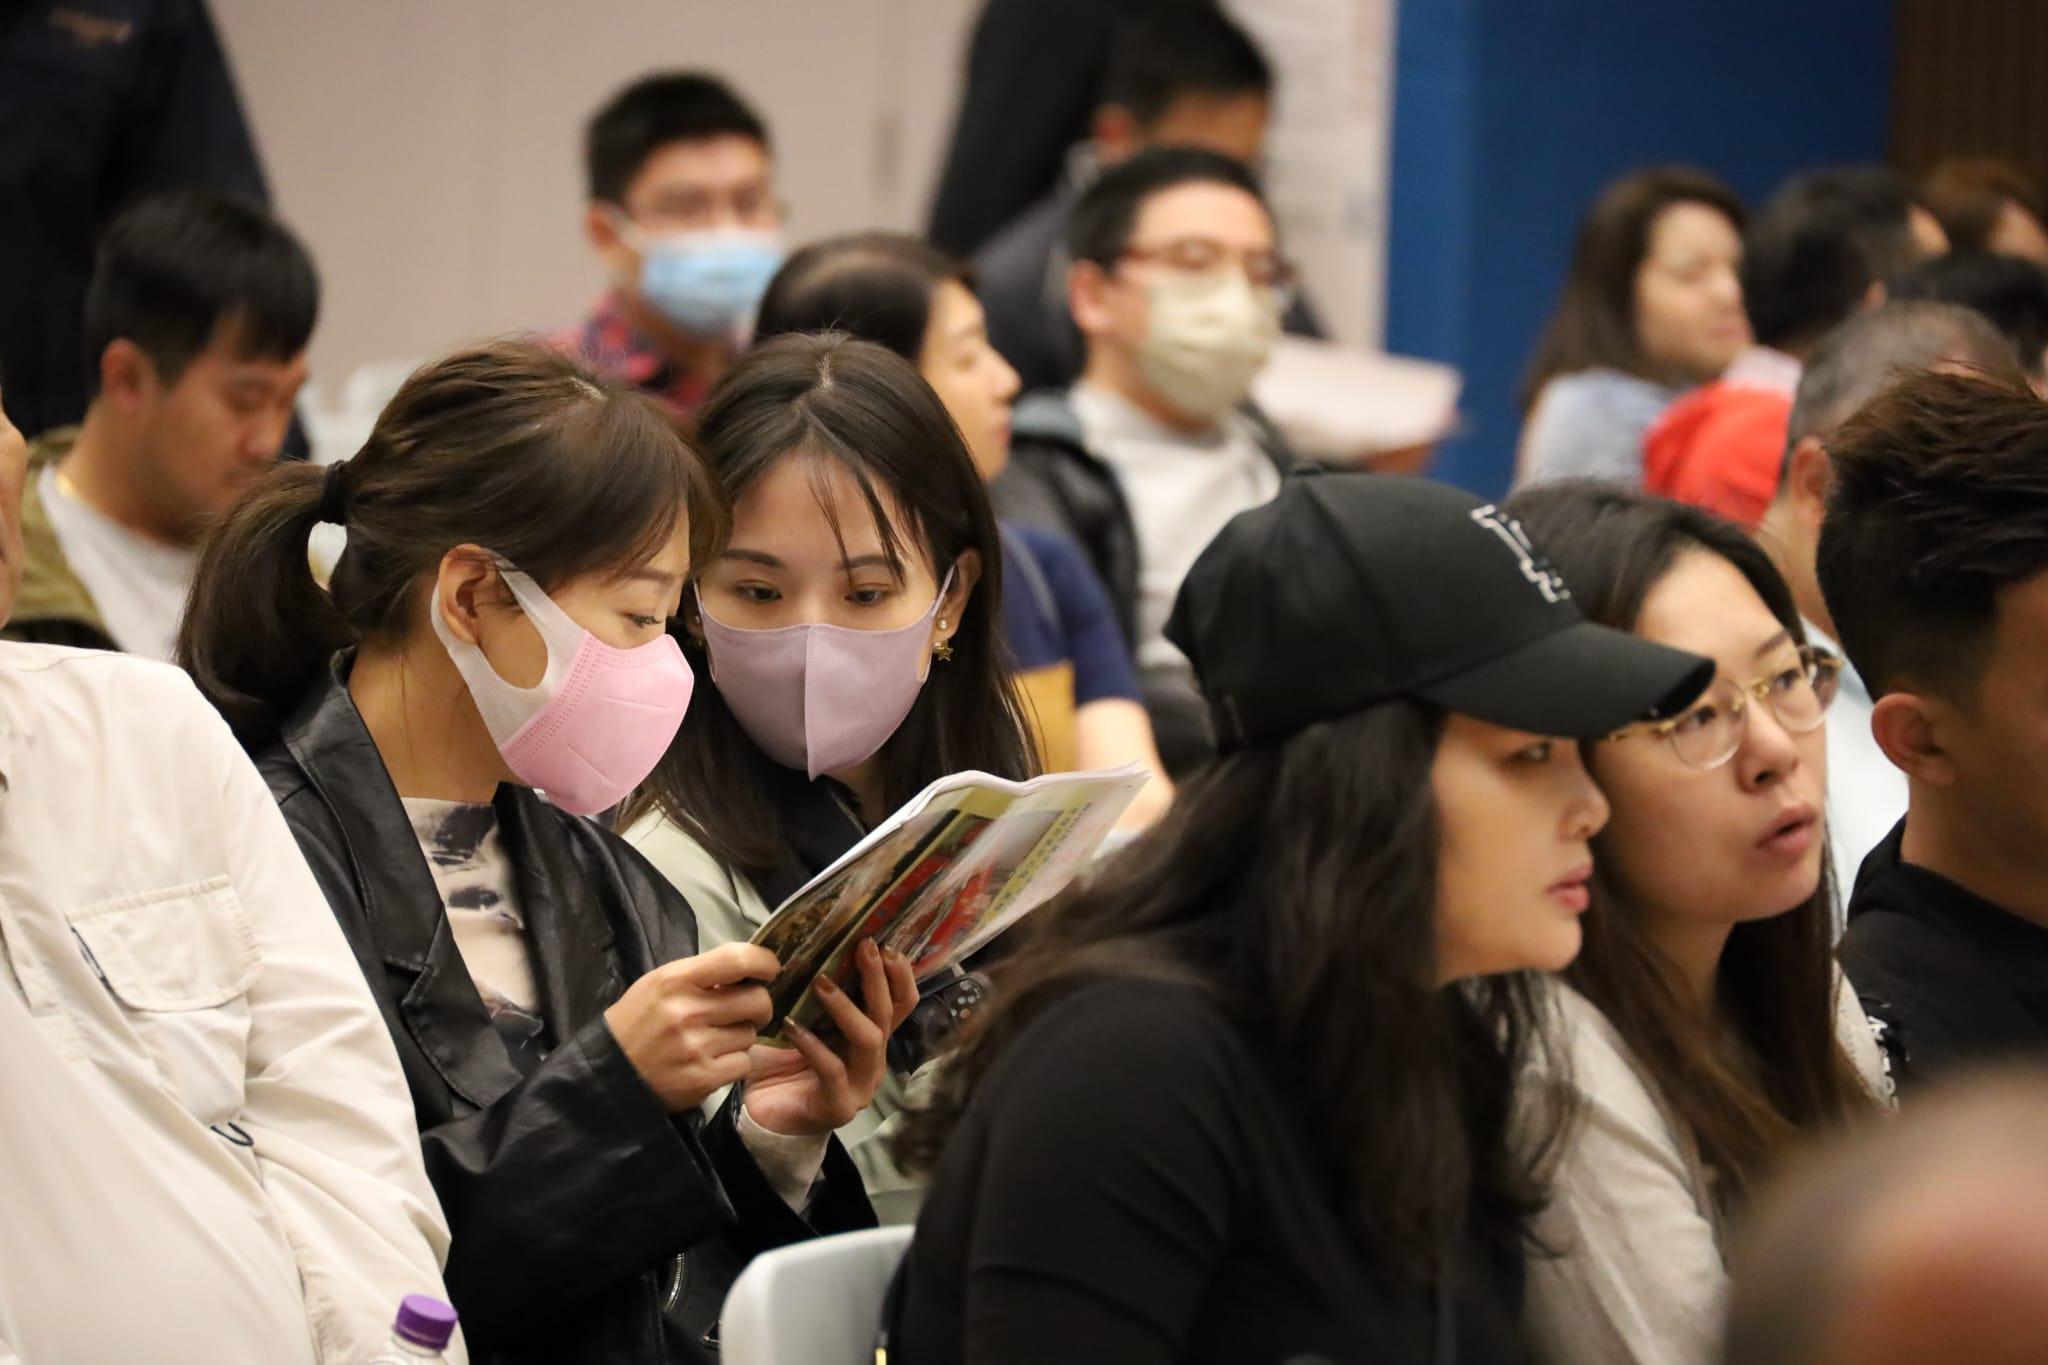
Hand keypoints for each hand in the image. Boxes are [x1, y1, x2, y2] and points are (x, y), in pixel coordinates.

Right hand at [603, 942, 778, 1111]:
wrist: (607, 1072)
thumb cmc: (637, 1023)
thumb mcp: (659, 984)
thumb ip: (702, 975)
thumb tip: (750, 969)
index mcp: (676, 979)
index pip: (737, 959)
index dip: (765, 962)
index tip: (771, 969)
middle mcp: (687, 1011)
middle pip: (757, 1000)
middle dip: (760, 1006)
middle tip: (747, 1012)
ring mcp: (695, 1047)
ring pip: (751, 1034)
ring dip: (741, 1037)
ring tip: (716, 1040)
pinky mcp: (701, 1079)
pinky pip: (743, 1064)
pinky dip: (734, 1063)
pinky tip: (713, 1061)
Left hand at [742, 940, 917, 1136]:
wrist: (761, 1114)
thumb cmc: (781, 1062)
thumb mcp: (803, 1019)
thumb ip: (816, 993)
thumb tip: (814, 943)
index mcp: (870, 1038)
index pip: (901, 1003)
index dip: (900, 974)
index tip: (885, 943)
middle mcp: (873, 1060)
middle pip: (887, 1014)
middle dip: (877, 978)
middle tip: (864, 947)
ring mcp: (861, 1085)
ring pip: (868, 1039)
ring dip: (847, 1007)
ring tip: (821, 983)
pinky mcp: (839, 1106)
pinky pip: (832, 1069)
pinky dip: (813, 1044)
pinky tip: (792, 1026)